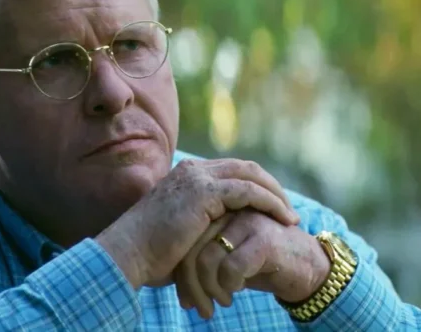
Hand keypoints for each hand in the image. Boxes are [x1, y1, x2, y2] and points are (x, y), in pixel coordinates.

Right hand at [95, 158, 299, 289]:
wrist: (129, 253)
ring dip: (276, 195)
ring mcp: (197, 177)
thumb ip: (200, 223)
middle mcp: (192, 170)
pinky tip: (283, 219)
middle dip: (271, 186)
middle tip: (288, 210)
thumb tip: (218, 237)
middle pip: (245, 167)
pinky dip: (270, 203)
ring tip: (291, 217)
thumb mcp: (179, 230)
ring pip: (251, 175)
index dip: (256, 185)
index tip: (273, 207)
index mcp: (185, 175)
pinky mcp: (204, 192)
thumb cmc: (149, 252)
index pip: (230, 171)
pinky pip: (248, 191)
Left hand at [176, 209, 330, 318]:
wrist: (305, 268)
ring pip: (207, 259)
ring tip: (219, 304)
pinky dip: (229, 285)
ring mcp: (246, 221)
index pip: (184, 240)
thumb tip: (169, 275)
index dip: (181, 274)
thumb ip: (200, 254)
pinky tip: (235, 292)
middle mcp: (228, 210)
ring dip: (209, 290)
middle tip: (194, 308)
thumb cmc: (259, 264)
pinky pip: (231, 266)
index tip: (184, 301)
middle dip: (190, 285)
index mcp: (215, 209)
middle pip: (191, 248)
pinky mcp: (264, 238)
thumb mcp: (224, 257)